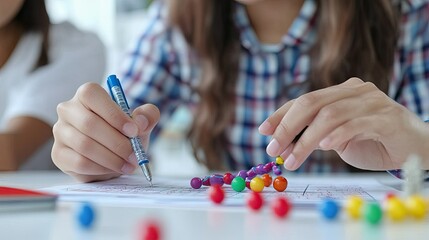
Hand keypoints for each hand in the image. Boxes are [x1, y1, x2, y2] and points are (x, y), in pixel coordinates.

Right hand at [52, 83, 159, 181]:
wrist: (113, 156)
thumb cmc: (124, 133)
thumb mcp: (141, 123)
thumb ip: (147, 116)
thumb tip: (140, 122)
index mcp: (87, 94)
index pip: (92, 95)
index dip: (114, 114)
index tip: (134, 131)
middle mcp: (68, 109)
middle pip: (89, 124)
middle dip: (116, 142)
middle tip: (134, 155)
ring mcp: (60, 132)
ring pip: (84, 145)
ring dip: (111, 158)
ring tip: (128, 164)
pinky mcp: (59, 154)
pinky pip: (79, 162)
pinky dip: (101, 168)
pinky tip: (113, 169)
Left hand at [259, 78, 428, 170]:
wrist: (415, 148)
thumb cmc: (374, 142)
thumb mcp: (337, 139)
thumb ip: (314, 137)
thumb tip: (283, 144)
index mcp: (340, 93)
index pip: (304, 100)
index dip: (281, 115)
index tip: (263, 131)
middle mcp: (355, 91)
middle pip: (312, 102)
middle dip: (287, 126)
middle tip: (273, 148)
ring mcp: (372, 101)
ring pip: (329, 115)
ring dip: (306, 140)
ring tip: (292, 160)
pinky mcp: (386, 117)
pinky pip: (355, 124)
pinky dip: (336, 135)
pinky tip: (324, 147)